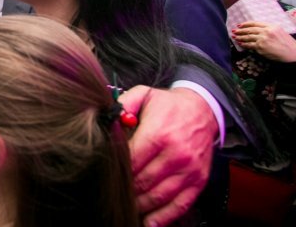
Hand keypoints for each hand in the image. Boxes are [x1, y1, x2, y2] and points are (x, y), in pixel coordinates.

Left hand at [120, 86, 216, 225]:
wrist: (203, 109)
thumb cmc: (168, 104)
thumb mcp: (144, 94)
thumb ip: (122, 105)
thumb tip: (106, 120)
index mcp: (159, 134)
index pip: (132, 161)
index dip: (117, 171)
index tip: (106, 175)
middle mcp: (176, 155)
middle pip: (143, 182)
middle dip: (126, 190)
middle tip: (112, 194)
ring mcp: (189, 170)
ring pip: (159, 197)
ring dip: (141, 206)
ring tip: (126, 208)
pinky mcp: (198, 181)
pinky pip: (180, 205)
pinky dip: (164, 217)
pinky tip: (149, 223)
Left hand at [232, 21, 295, 61]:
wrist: (292, 53)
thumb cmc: (287, 43)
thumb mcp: (279, 31)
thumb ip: (269, 29)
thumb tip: (257, 30)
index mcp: (271, 26)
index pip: (255, 23)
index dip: (246, 24)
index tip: (240, 25)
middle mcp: (266, 31)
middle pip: (250, 30)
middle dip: (240, 30)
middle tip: (234, 31)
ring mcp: (263, 39)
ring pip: (248, 37)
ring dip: (240, 37)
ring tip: (234, 37)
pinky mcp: (260, 47)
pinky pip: (249, 45)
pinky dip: (244, 44)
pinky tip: (240, 44)